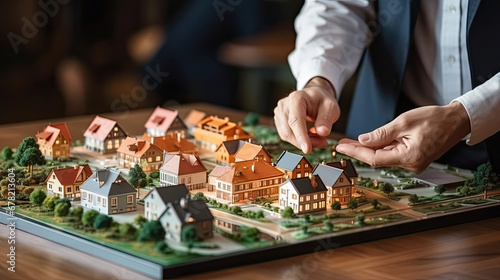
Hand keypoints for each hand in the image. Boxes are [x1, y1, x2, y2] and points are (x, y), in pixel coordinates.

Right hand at [274, 77, 339, 153]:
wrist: (315, 97)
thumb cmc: (322, 101)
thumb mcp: (331, 107)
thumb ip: (326, 119)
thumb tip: (322, 132)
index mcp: (296, 98)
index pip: (295, 120)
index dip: (301, 136)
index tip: (308, 149)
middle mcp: (284, 105)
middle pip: (289, 131)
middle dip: (306, 142)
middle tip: (323, 142)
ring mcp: (279, 113)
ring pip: (287, 136)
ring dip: (303, 142)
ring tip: (318, 137)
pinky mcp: (279, 121)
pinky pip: (287, 136)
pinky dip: (299, 140)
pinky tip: (309, 136)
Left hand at [335, 102, 470, 172]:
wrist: (456, 121)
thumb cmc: (434, 119)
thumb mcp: (404, 122)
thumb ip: (381, 134)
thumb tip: (363, 140)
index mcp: (409, 158)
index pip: (374, 158)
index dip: (355, 152)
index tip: (341, 147)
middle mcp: (411, 165)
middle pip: (377, 159)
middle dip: (358, 150)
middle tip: (341, 144)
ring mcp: (413, 164)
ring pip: (384, 157)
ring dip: (368, 149)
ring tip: (350, 142)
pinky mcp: (414, 159)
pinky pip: (392, 154)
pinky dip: (380, 148)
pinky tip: (368, 143)